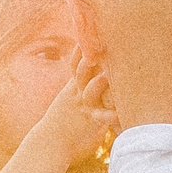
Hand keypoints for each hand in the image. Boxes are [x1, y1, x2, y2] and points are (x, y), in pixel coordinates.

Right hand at [29, 50, 114, 165]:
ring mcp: (83, 106)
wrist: (51, 141)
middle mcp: (77, 92)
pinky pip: (101, 117)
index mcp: (73, 85)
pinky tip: (120, 114)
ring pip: (90, 91)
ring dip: (97, 84)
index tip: (89, 31)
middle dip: (89, 58)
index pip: (76, 62)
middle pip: (82, 71)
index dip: (81, 48)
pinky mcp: (89, 120)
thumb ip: (82, 82)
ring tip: (105, 76)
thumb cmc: (64, 119)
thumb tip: (96, 69)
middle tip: (100, 44)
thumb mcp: (69, 97)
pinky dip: (111, 115)